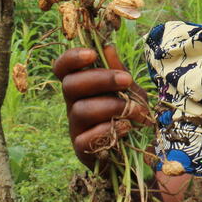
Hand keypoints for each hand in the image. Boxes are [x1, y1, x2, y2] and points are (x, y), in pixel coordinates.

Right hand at [51, 44, 151, 165]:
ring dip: (112, 106)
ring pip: (80, 110)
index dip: (71, 58)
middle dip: (100, 79)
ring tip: (136, 111)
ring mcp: (76, 128)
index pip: (62, 68)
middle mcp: (73, 105)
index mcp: (82, 86)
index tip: (92, 54)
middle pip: (70, 85)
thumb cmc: (131, 116)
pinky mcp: (82, 150)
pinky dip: (108, 130)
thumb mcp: (131, 91)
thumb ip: (119, 72)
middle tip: (126, 80)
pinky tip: (125, 128)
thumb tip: (108, 48)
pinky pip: (85, 139)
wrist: (139, 153)